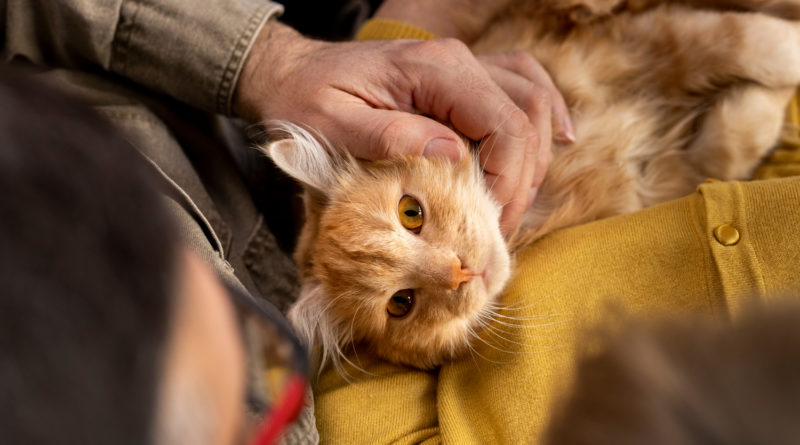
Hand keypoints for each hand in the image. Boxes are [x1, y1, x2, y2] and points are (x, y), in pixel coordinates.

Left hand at [234, 21, 569, 232]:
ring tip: (519, 203)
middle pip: (527, 116)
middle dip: (524, 179)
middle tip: (499, 227)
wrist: (293, 74)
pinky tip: (558, 139)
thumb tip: (453, 155)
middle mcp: (458, 61)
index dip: (510, 181)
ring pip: (533, 100)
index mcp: (433, 70)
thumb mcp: (332, 125)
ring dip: (537, 155)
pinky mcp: (462, 79)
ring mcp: (464, 66)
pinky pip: (522, 86)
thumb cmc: (306, 100)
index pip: (504, 125)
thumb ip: (390, 136)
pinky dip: (543, 115)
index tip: (491, 224)